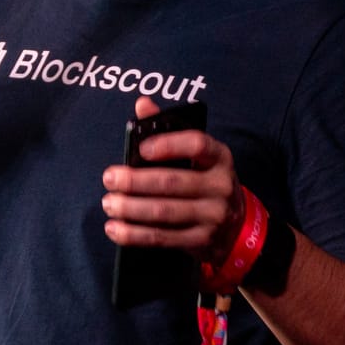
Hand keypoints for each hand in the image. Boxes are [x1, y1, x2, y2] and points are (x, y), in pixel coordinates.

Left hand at [100, 96, 242, 264]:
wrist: (235, 226)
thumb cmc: (204, 180)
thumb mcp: (197, 155)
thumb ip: (168, 129)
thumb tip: (142, 104)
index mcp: (219, 157)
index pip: (197, 145)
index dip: (168, 144)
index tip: (141, 148)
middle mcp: (220, 185)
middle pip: (172, 182)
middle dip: (135, 181)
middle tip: (109, 178)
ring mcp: (213, 216)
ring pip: (164, 212)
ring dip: (130, 208)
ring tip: (109, 203)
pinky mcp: (201, 240)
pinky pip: (162, 238)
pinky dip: (134, 235)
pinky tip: (114, 228)